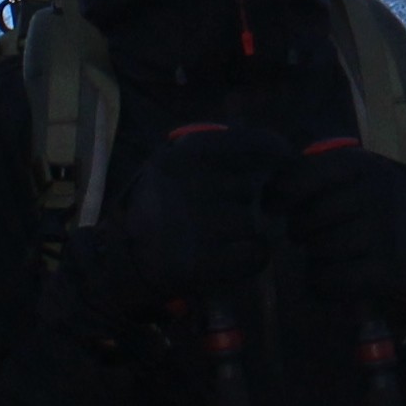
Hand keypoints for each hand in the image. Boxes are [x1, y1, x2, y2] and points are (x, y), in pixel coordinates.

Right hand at [105, 122, 291, 310]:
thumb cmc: (155, 207)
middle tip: (225, 212)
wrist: (122, 260)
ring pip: (252, 223)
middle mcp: (188, 184)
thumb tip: (275, 147)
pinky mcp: (198, 262)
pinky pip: (253, 255)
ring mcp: (193, 224)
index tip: (283, 160)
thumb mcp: (172, 163)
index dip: (274, 151)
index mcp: (182, 154)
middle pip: (249, 188)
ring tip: (222, 237)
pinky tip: (235, 257)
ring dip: (246, 232)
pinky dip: (252, 258)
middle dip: (246, 201)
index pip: (251, 143)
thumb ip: (214, 151)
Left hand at [276, 137, 405, 313]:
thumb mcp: (347, 174)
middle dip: (301, 230)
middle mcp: (378, 192)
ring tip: (330, 252)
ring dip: (315, 257)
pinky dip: (322, 283)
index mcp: (361, 165)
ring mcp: (387, 231)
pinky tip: (331, 276)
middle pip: (307, 219)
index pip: (300, 178)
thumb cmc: (368, 203)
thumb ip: (308, 175)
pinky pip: (332, 280)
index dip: (278, 195)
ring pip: (320, 250)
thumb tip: (266, 198)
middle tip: (313, 233)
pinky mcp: (390, 268)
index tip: (273, 207)